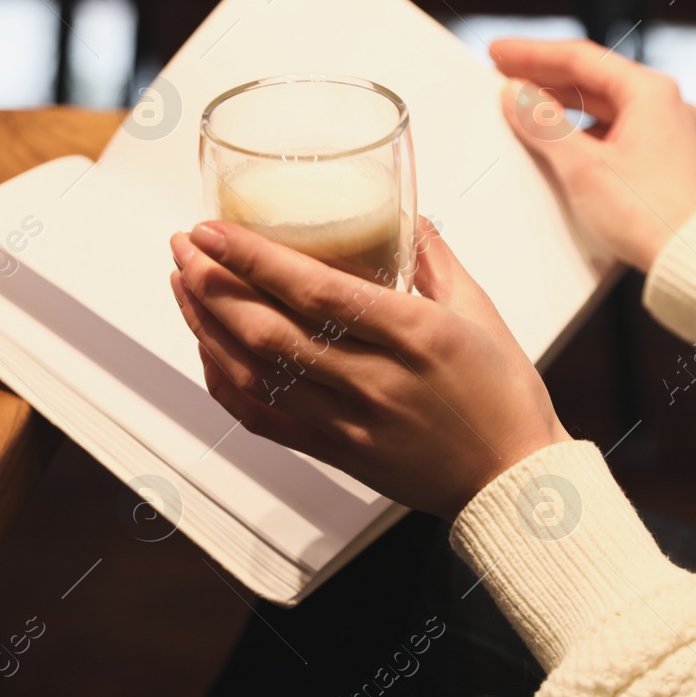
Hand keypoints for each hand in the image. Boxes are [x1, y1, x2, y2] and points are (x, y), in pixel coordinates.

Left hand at [169, 218, 569, 520]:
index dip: (255, 260)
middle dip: (213, 284)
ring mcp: (350, 422)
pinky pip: (263, 418)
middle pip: (270, 331)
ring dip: (207, 327)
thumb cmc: (503, 395)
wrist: (512, 482)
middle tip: (184, 247)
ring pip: (256, 374)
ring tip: (183, 285)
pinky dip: (225, 383)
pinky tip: (207, 350)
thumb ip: (434, 259)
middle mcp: (374, 380)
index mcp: (414, 335)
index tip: (213, 230)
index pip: (317, 292)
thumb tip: (404, 213)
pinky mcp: (336, 452)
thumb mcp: (480, 311)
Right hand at [493, 38, 695, 272]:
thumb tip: (516, 95)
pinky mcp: (672, 167)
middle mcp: (668, 106)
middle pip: (596, 82)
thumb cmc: (648, 213)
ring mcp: (673, 137)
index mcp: (650, 92)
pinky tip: (568, 148)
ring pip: (610, 111)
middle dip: (548, 80)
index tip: (498, 53)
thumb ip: (544, 125)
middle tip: (506, 78)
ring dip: (568, 109)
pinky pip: (623, 136)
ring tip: (529, 112)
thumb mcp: (582, 166)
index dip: (533, 54)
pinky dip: (590, 135)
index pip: (581, 58)